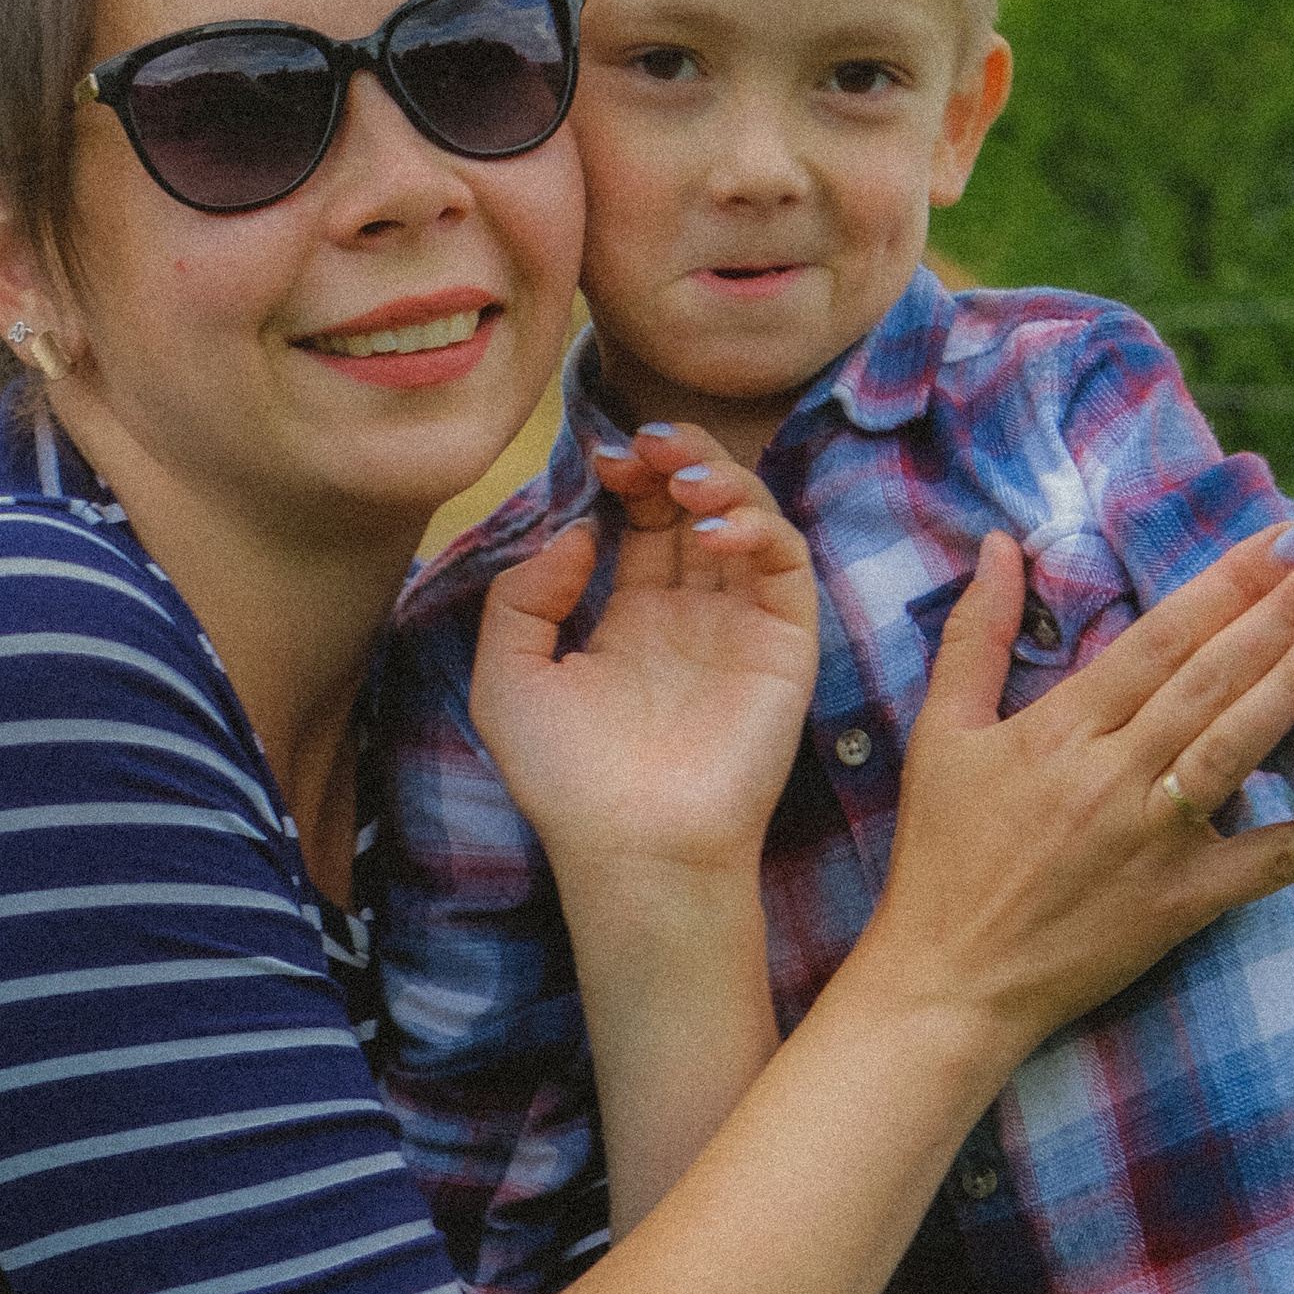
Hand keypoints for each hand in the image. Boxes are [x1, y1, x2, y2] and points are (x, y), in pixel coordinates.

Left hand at [469, 425, 817, 892]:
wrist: (631, 849)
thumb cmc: (568, 782)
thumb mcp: (508, 679)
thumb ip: (521, 597)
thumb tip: (579, 532)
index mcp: (632, 620)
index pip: (645, 521)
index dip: (631, 477)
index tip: (603, 458)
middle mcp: (693, 616)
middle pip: (699, 504)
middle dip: (676, 458)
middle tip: (645, 444)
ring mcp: (742, 628)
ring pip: (751, 519)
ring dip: (721, 479)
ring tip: (678, 478)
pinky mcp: (784, 646)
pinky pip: (785, 565)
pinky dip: (756, 529)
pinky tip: (708, 534)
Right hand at [863, 528, 1293, 1056]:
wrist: (946, 985)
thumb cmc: (939, 860)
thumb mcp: (939, 738)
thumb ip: (974, 637)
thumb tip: (1001, 545)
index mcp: (1060, 731)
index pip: (1162, 637)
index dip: (1230, 581)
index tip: (1287, 536)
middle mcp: (1111, 777)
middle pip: (1212, 678)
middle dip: (1285, 611)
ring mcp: (1149, 841)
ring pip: (1236, 747)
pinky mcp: (1174, 904)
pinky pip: (1256, 868)